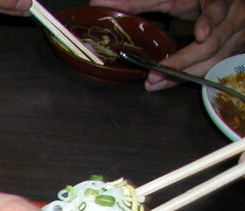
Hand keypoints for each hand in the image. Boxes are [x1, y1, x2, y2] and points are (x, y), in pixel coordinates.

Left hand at [91, 0, 244, 87]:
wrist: (222, 6)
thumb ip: (140, 1)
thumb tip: (100, 2)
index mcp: (216, 0)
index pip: (216, 9)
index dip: (210, 20)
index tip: (201, 33)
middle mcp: (230, 18)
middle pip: (213, 44)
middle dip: (183, 62)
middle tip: (154, 75)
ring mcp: (235, 36)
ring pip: (214, 60)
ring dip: (184, 74)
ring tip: (155, 82)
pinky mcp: (232, 51)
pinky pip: (213, 69)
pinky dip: (189, 76)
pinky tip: (168, 83)